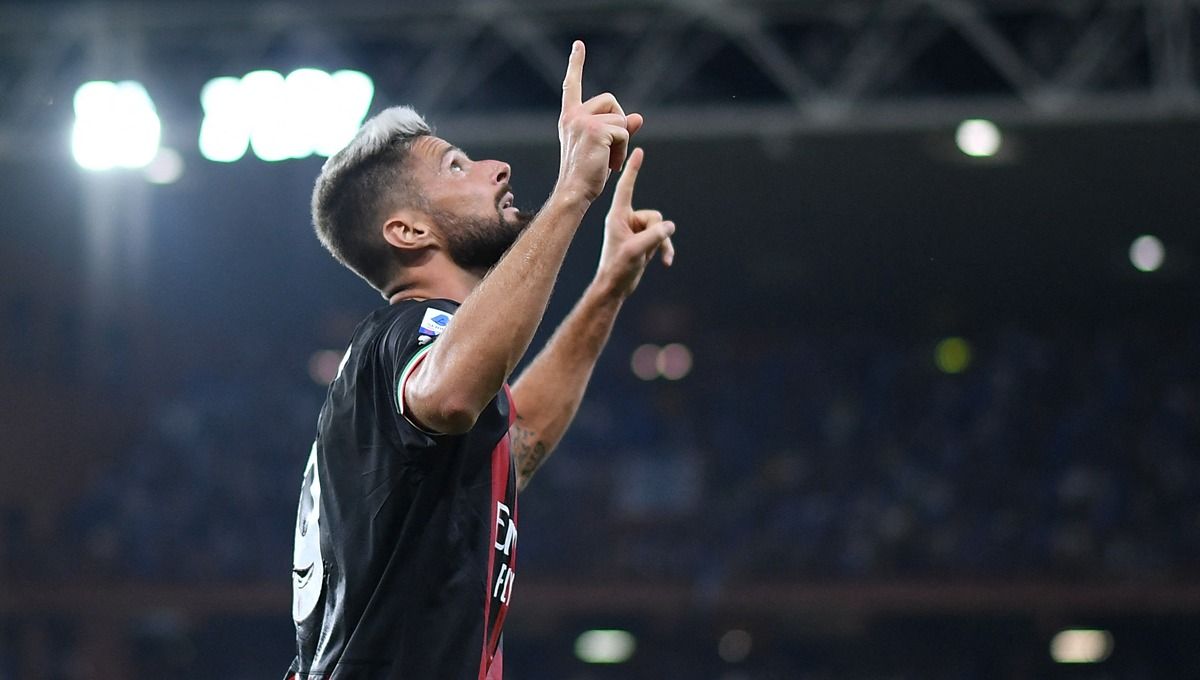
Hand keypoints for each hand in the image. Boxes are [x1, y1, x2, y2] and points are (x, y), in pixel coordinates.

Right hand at [555, 41, 643, 203]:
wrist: (575, 192)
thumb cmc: (587, 174)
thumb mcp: (603, 147)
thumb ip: (619, 129)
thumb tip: (638, 117)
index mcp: (570, 117)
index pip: (572, 85)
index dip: (576, 64)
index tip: (578, 45)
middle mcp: (573, 115)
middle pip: (611, 100)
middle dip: (619, 122)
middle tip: (612, 148)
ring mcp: (583, 121)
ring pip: (620, 118)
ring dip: (622, 141)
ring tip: (609, 160)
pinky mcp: (596, 130)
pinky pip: (624, 132)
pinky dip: (623, 150)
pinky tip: (611, 164)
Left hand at [594, 148, 675, 298]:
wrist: (615, 287)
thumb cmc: (618, 268)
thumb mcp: (636, 250)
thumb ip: (655, 236)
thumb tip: (670, 227)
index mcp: (618, 216)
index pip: (626, 187)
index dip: (634, 169)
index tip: (638, 151)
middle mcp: (627, 220)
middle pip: (654, 215)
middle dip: (656, 232)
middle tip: (644, 248)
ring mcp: (636, 230)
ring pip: (660, 227)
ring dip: (661, 243)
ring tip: (652, 257)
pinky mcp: (643, 240)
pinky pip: (662, 238)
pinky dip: (665, 249)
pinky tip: (666, 262)